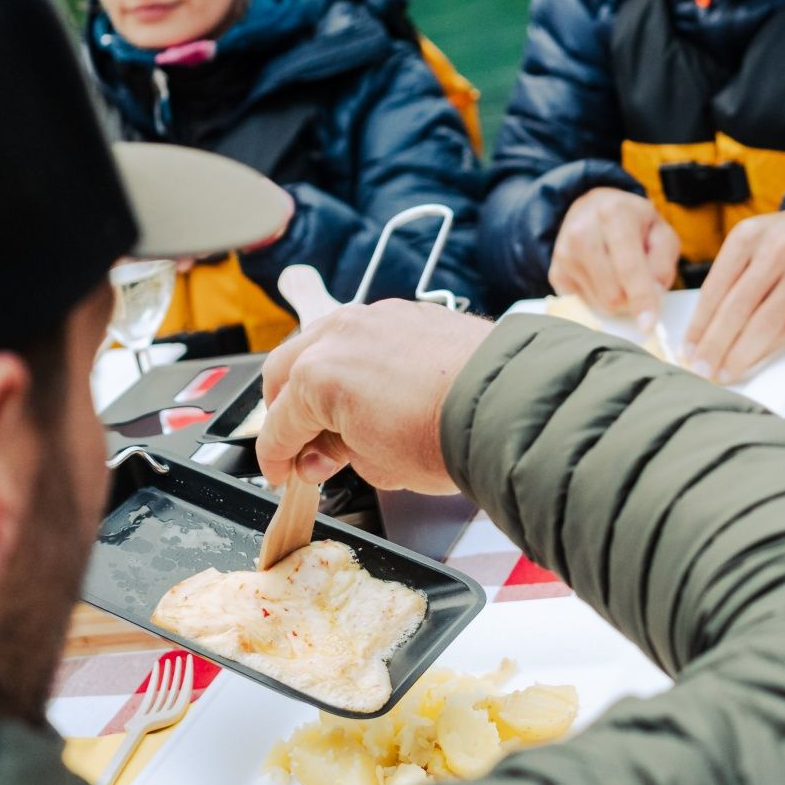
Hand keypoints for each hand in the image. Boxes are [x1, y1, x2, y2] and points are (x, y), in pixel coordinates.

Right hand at [256, 301, 493, 495]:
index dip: (276, 458)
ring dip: (318, 376)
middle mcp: (339, 335)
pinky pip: (365, 333)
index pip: (279, 425)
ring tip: (337, 414)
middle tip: (301, 443)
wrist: (508, 405)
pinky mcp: (409, 312)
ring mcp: (375, 317)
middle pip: (286, 371)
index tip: (283, 472)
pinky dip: (357, 359)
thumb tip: (322, 453)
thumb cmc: (449, 434)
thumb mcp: (377, 465)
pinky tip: (373, 387)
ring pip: (322, 342)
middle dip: (285, 409)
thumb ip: (337, 454)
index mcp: (317, 376)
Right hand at [548, 187, 678, 325]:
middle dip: (633, 300)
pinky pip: (585, 307)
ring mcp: (564, 254)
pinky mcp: (555, 274)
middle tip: (641, 284)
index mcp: (613, 214)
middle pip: (613, 294)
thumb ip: (663, 264)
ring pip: (600, 304)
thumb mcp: (661, 234)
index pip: (629, 268)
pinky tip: (603, 279)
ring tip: (619, 274)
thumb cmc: (634, 224)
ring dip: (618, 300)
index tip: (648, 325)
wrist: (593, 210)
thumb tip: (651, 298)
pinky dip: (601, 301)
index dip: (642, 299)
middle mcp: (582, 231)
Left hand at [684, 210, 784, 383]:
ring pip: (764, 324)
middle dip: (715, 345)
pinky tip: (754, 360)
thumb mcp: (751, 244)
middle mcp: (776, 251)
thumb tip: (704, 331)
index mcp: (747, 236)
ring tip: (724, 373)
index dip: (699, 325)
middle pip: (737, 308)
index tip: (688, 349)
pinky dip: (768, 350)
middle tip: (701, 370)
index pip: (715, 289)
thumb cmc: (781, 243)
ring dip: (740, 354)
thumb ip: (729, 279)